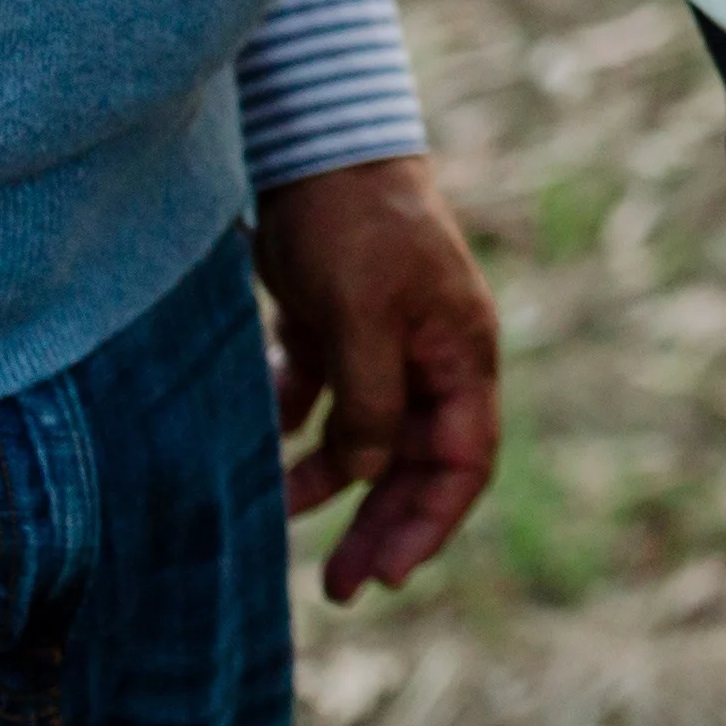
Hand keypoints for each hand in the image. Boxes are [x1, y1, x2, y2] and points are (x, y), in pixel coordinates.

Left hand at [252, 156, 505, 601]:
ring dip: (328, 481)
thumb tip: (364, 474)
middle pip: (415, 461)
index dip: (428, 524)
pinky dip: (297, 426)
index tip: (384, 575)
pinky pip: (324, 398)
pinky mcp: (336, 325)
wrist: (315, 140)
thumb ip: (371, 407)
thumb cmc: (353, 225)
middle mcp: (431, 355)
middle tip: (337, 585)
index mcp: (461, 354)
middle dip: (380, 523)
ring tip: (278, 512)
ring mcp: (385, 340)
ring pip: (365, 436)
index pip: (463, 462)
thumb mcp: (363, 321)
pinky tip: (263, 444)